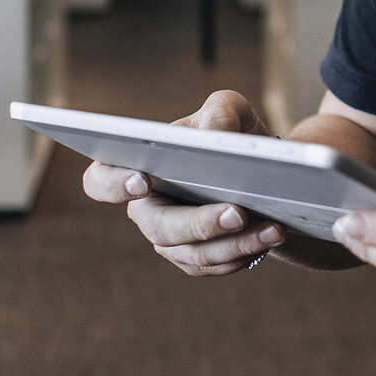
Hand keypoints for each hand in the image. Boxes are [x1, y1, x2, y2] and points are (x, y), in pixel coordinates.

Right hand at [81, 89, 284, 275]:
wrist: (262, 168)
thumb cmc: (230, 133)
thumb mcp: (230, 109)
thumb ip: (221, 109)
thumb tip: (215, 133)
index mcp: (137, 167)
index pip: (101, 181)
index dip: (114, 184)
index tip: (143, 180)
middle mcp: (148, 209)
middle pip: (160, 227)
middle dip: (199, 223)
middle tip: (238, 212)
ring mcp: (171, 240)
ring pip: (195, 253)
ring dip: (237, 243)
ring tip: (273, 228)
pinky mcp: (197, 259)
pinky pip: (217, 266)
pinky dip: (247, 252)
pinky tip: (272, 236)